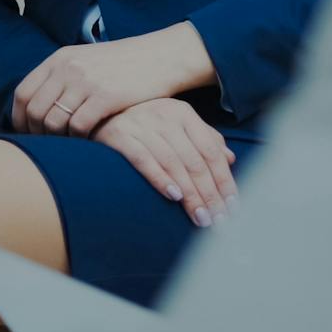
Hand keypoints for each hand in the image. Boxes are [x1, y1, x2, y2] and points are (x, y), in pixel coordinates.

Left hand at [12, 22, 213, 136]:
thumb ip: (62, 77)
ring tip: (66, 145)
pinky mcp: (106, 96)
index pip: (23, 92)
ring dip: (57, 139)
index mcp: (59, 59)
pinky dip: (78, 138)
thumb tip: (38, 105)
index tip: (25, 134)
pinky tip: (86, 141)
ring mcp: (86, 82)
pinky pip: (79, 126)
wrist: (160, 57)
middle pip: (35, 110)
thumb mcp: (85, 60)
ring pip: (54, 121)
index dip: (19, 118)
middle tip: (45, 146)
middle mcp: (68, 68)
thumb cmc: (122, 64)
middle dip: (35, 133)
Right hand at [93, 98, 237, 226]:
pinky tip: (173, 196)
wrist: (98, 111)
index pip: (210, 150)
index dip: (224, 180)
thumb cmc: (144, 122)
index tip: (233, 206)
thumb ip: (204, 138)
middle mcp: (164, 116)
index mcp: (183, 114)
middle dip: (209, 194)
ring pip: (173, 163)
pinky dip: (160, 178)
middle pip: (194, 160)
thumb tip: (230, 159)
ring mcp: (141, 125)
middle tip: (219, 221)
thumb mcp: (176, 124)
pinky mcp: (119, 135)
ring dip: (190, 194)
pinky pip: (143, 159)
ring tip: (200, 218)